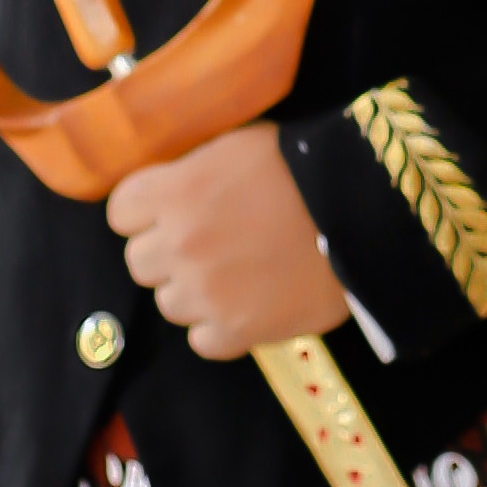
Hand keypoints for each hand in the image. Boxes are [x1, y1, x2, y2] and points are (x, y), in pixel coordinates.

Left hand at [108, 122, 353, 358]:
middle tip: (209, 244)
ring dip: (194, 291)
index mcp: (175, 192)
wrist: (365, 213)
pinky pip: (201, 340)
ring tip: (236, 275)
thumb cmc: (304, 168)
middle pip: (138, 262)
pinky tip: (249, 303)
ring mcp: (204, 293)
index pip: (121, 213)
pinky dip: (220, 327)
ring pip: (168, 303)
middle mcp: (179, 245)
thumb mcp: (238, 146)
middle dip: (167, 253)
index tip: (168, 212)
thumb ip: (193, 172)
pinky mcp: (235, 332)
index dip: (144, 212)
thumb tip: (171, 192)